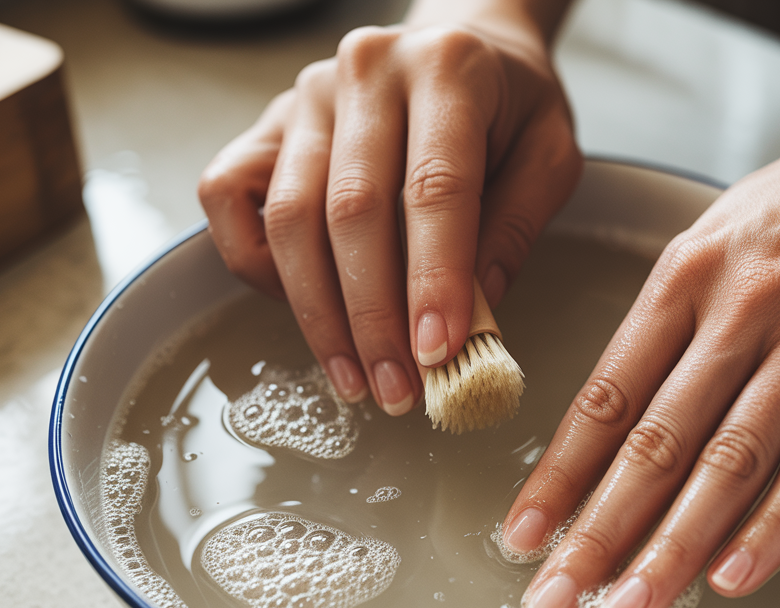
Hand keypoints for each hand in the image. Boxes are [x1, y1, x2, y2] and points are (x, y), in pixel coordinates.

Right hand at [198, 9, 581, 413]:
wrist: (463, 44)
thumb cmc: (510, 107)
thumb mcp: (551, 155)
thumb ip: (518, 227)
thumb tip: (474, 317)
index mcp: (448, 67)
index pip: (434, 187)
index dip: (433, 278)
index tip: (439, 352)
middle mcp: (365, 70)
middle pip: (351, 211)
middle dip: (373, 317)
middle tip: (398, 391)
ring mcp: (305, 96)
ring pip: (289, 218)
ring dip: (319, 314)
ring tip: (356, 379)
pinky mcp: (266, 123)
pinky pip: (229, 199)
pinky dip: (257, 265)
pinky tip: (304, 309)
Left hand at [499, 70, 779, 607]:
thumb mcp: (723, 231)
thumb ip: (675, 316)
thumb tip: (624, 406)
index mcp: (686, 275)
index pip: (606, 395)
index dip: (560, 474)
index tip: (523, 534)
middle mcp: (739, 308)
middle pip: (655, 440)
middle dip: (597, 530)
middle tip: (552, 598)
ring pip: (730, 460)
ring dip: (672, 546)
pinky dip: (775, 523)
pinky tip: (732, 575)